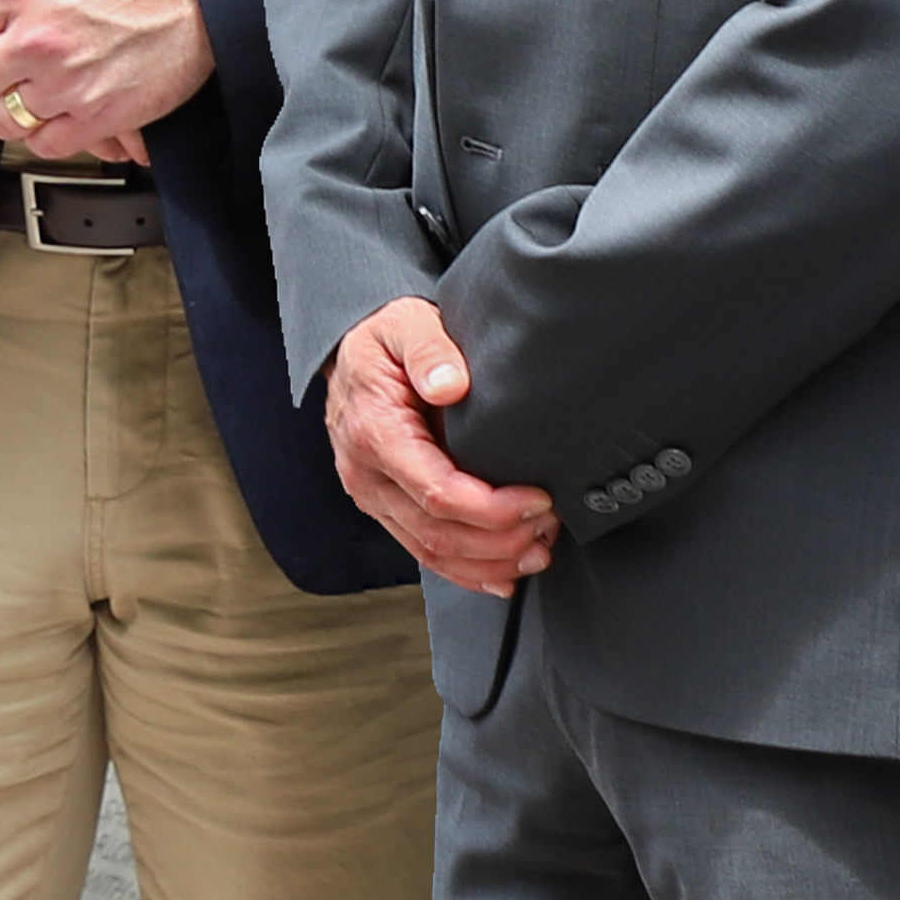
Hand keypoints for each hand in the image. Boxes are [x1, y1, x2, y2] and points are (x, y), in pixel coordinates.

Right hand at [325, 299, 559, 596]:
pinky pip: (424, 553)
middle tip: (549, 525)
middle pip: (438, 532)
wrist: (351, 357)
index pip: (437, 492)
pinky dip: (467, 571)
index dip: (493, 508)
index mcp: (374, 433)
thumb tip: (451, 385)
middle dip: (501, 540)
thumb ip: (429, 350)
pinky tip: (504, 575)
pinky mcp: (385, 509)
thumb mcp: (406, 324)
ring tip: (538, 551)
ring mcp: (373, 498)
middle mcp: (367, 475)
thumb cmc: (384, 342)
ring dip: (490, 563)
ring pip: (432, 552)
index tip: (538, 500)